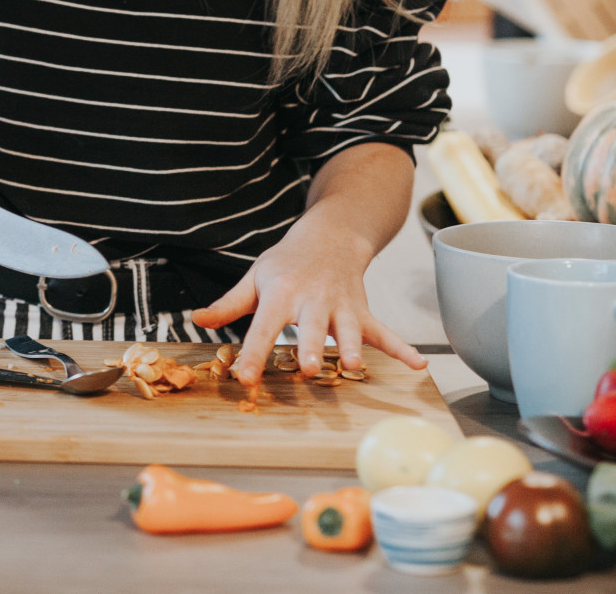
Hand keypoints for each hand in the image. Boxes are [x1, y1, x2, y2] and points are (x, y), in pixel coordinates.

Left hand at [190, 211, 424, 384]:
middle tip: (307, 369)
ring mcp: (341, 306)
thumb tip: (197, 319)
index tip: (245, 378)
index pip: (263, 327)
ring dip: (352, 346)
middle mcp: (312, 301)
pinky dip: (402, 348)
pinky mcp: (362, 311)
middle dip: (310, 347)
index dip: (253, 353)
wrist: (329, 236)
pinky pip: (384, 331)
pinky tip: (418, 365)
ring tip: (354, 366)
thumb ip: (229, 304)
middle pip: (310, 327)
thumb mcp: (254, 278)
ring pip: (348, 328)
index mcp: (280, 295)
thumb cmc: (286, 264)